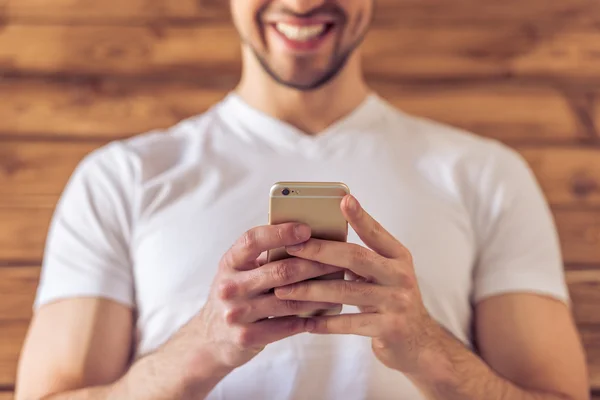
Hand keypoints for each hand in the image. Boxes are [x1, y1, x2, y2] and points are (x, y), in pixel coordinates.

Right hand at [171, 223, 341, 379]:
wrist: (211, 338)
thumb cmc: (237, 295)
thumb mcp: (240, 271)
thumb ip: (264, 256)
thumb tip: (308, 238)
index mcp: (229, 262)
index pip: (252, 240)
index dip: (280, 233)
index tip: (307, 229)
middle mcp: (229, 286)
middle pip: (280, 271)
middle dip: (314, 264)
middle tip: (339, 260)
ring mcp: (236, 314)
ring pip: (289, 300)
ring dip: (319, 293)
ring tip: (339, 286)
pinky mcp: (246, 337)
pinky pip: (287, 325)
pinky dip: (309, 318)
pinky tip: (325, 312)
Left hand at [274, 195, 444, 375]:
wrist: (419, 341)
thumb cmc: (391, 299)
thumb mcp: (386, 273)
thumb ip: (362, 258)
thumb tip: (318, 241)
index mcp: (399, 257)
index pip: (376, 233)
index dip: (360, 217)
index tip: (343, 199)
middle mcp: (400, 276)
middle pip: (356, 258)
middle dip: (320, 251)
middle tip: (292, 248)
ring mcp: (396, 302)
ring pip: (346, 292)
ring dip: (311, 290)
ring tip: (284, 290)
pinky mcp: (388, 328)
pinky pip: (348, 324)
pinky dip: (324, 322)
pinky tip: (305, 321)